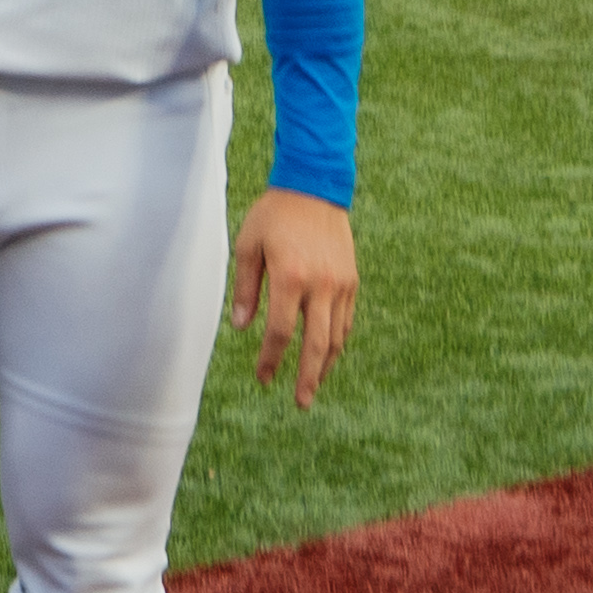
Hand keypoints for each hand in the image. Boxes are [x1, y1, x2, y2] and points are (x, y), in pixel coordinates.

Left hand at [228, 190, 357, 405]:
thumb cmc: (273, 215)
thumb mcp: (247, 246)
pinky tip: (327, 356)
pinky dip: (337, 343)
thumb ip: (245, 288)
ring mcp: (341, 285)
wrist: (315, 188)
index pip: (281, 332)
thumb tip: (241, 327)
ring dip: (325, 365)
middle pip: (316, 344)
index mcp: (291, 278)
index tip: (262, 378)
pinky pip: (345, 321)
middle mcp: (321, 286)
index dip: (270, 359)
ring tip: (313, 387)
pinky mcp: (351, 282)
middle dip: (307, 377)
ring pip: (336, 337)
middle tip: (300, 403)